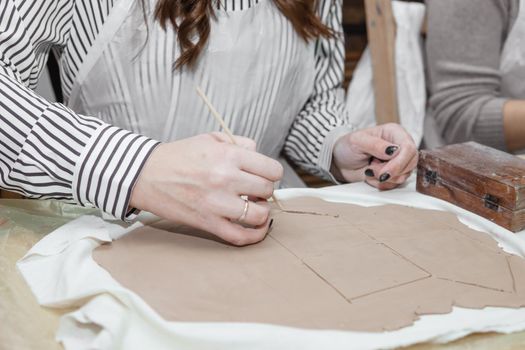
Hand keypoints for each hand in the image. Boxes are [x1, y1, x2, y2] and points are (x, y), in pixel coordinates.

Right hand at [130, 132, 282, 245]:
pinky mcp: (207, 223)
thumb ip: (239, 143)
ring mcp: (217, 203)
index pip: (272, 169)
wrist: (146, 174)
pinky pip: (240, 237)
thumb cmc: (177, 156)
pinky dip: (255, 236)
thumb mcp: (210, 138)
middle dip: (264, 191)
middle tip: (255, 191)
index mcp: (229, 155)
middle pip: (267, 191)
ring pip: (259, 215)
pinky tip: (258, 229)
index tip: (265, 176)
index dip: (272, 173)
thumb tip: (258, 154)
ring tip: (253, 207)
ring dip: (261, 212)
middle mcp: (226, 178)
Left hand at [331, 123, 417, 189]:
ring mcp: (398, 162)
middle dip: (389, 172)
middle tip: (371, 170)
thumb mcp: (357, 141)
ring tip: (369, 170)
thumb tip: (393, 150)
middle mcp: (400, 147)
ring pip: (403, 176)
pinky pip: (394, 185)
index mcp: (394, 133)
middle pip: (410, 164)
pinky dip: (380, 184)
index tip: (385, 172)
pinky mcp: (393, 175)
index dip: (399, 163)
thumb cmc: (347, 146)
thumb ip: (375, 145)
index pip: (408, 148)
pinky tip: (370, 176)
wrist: (340, 161)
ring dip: (383, 178)